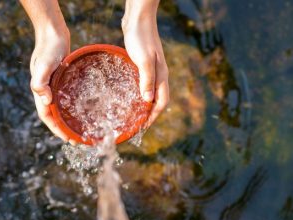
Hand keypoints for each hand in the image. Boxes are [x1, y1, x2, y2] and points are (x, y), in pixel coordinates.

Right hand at [29, 26, 73, 142]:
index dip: (56, 129)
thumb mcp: (44, 65)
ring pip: (61, 108)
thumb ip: (40, 82)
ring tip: (80, 129)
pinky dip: (72, 107)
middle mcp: (47, 92)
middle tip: (77, 140)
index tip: (67, 139)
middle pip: (54, 115)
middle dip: (64, 129)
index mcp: (41, 91)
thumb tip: (45, 100)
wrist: (52, 33)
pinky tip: (83, 110)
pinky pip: (67, 98)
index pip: (47, 116)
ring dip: (68, 120)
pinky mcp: (62, 81)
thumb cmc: (48, 48)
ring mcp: (54, 86)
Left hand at [122, 9, 168, 126]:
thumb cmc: (141, 38)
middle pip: (158, 100)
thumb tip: (147, 101)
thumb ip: (147, 80)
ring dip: (145, 105)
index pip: (161, 102)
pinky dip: (139, 93)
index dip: (154, 116)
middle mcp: (159, 75)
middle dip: (150, 113)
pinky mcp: (143, 65)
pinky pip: (144, 84)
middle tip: (138, 124)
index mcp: (161, 76)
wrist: (138, 19)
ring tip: (134, 114)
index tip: (144, 126)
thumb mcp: (143, 60)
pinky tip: (130, 95)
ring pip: (151, 92)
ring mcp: (152, 70)